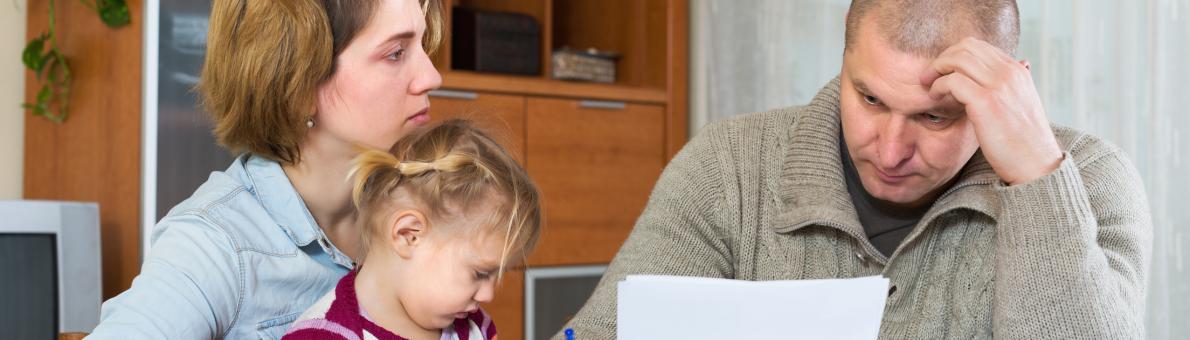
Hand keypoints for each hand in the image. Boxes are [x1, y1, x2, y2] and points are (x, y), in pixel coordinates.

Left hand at [920, 37, 1063, 185]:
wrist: (1036, 165)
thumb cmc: (1024, 140)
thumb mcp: (1022, 104)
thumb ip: (1013, 84)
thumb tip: (1020, 63)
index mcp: (1017, 70)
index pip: (978, 46)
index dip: (954, 55)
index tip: (942, 72)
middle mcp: (1010, 72)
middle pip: (965, 47)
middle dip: (942, 59)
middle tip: (929, 76)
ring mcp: (999, 85)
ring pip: (957, 59)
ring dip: (936, 70)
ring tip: (929, 86)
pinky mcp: (986, 102)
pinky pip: (952, 81)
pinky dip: (938, 86)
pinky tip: (935, 98)